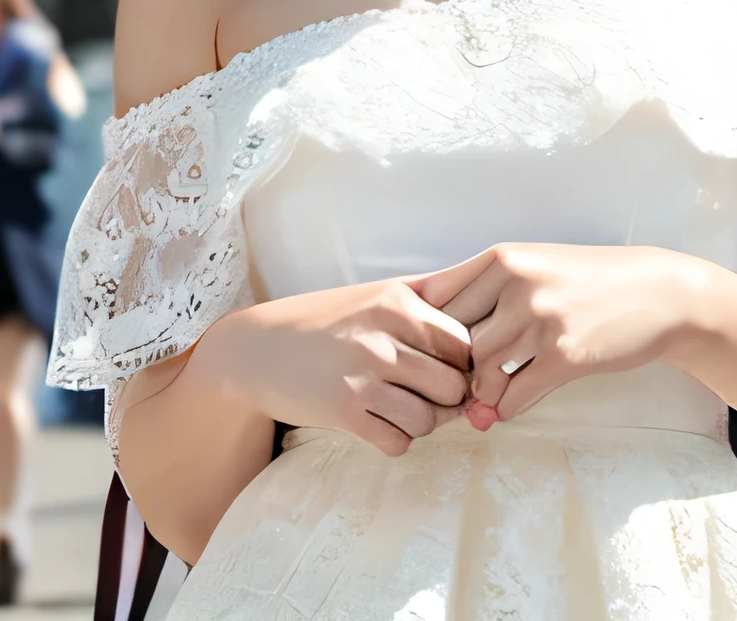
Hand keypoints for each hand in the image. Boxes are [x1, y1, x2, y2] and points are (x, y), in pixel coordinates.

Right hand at [201, 278, 471, 456]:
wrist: (255, 348)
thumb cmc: (322, 321)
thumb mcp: (374, 295)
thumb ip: (426, 299)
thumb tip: (482, 320)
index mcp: (397, 303)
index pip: (465, 343)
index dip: (464, 363)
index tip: (449, 370)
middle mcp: (383, 336)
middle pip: (454, 385)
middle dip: (447, 398)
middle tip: (426, 396)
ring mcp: (363, 376)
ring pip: (429, 419)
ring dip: (421, 422)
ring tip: (399, 408)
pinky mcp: (344, 413)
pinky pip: (398, 442)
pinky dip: (395, 440)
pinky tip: (377, 423)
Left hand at [409, 244, 692, 424]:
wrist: (656, 293)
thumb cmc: (588, 280)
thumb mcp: (534, 265)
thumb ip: (487, 290)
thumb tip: (436, 328)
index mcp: (504, 257)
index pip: (437, 298)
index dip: (428, 331)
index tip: (436, 350)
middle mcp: (518, 282)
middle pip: (454, 338)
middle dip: (454, 367)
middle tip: (462, 382)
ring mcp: (542, 318)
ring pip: (481, 370)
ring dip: (482, 391)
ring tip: (492, 392)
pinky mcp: (566, 354)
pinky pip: (516, 395)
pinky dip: (507, 407)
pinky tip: (513, 403)